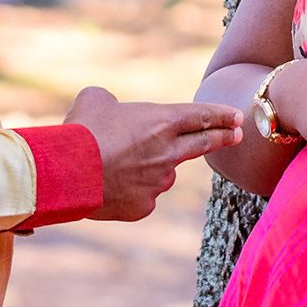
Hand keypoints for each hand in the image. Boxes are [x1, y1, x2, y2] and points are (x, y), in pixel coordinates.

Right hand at [65, 86, 243, 220]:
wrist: (69, 173)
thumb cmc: (82, 130)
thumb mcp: (96, 99)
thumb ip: (112, 103)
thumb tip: (111, 109)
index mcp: (161, 121)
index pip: (202, 115)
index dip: (222, 115)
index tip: (237, 117)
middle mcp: (167, 153)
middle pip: (202, 144)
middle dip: (223, 138)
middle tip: (236, 135)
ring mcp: (158, 182)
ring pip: (162, 172)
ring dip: (150, 166)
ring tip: (115, 161)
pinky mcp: (144, 206)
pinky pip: (142, 195)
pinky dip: (130, 188)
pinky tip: (108, 184)